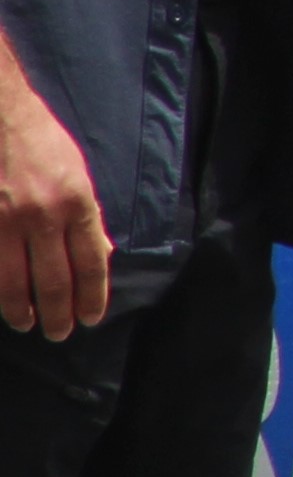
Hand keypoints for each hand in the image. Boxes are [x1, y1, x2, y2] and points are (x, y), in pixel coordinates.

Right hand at [0, 71, 109, 335]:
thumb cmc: (42, 142)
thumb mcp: (78, 174)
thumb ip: (87, 216)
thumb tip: (98, 255)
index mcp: (77, 202)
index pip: (91, 263)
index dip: (93, 297)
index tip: (91, 318)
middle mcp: (43, 215)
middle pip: (54, 280)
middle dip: (59, 314)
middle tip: (59, 334)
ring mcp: (5, 221)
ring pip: (14, 282)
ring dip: (22, 310)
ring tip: (28, 324)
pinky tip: (1, 301)